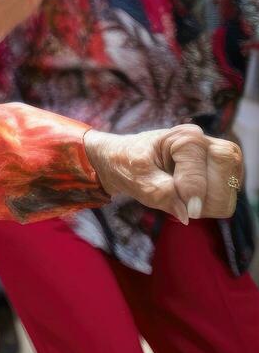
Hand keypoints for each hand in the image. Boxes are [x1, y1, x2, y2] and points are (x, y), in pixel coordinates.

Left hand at [85, 125, 241, 222]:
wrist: (124, 161)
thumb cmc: (128, 164)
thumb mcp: (136, 178)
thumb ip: (160, 193)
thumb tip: (186, 215)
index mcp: (187, 138)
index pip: (203, 175)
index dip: (191, 194)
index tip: (177, 204)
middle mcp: (208, 144)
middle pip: (226, 181)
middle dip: (202, 199)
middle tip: (176, 198)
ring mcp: (218, 160)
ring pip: (229, 195)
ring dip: (205, 205)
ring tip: (180, 197)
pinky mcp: (221, 176)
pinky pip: (225, 202)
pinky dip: (207, 207)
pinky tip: (187, 199)